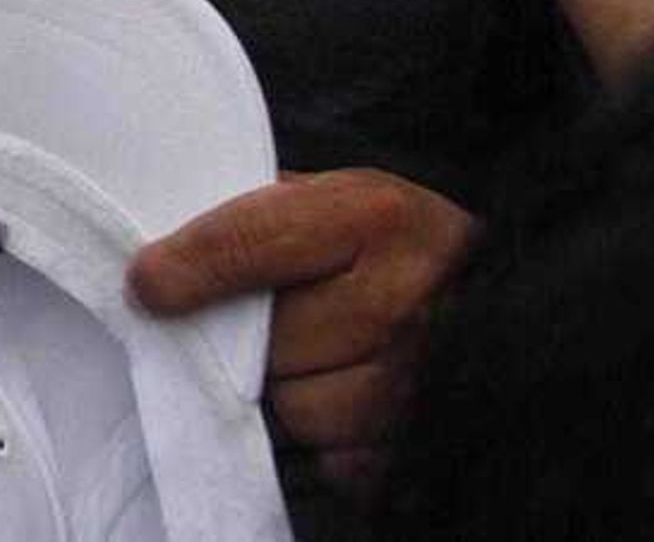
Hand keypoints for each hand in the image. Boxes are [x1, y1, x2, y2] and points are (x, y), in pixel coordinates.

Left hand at [129, 169, 476, 492]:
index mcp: (373, 214)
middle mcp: (405, 295)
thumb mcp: (341, 197)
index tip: (146, 286)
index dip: (188, 267)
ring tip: (323, 358)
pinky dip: (332, 439)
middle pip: (267, 340)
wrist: (507, 296)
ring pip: (297, 406)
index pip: (249, 241)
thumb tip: (163, 260)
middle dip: (252, 339)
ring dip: (291, 391)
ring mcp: (423, 376)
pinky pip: (338, 457)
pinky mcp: (426, 441)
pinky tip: (351, 395)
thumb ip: (260, 214)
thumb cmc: (401, 242)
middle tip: (272, 323)